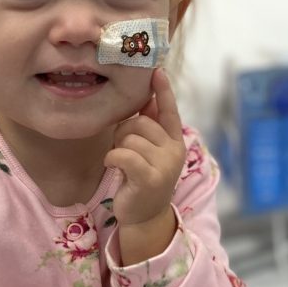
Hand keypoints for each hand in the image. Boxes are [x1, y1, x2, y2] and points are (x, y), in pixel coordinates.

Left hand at [104, 69, 186, 263]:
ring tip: (122, 163)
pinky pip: (124, 154)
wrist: (144, 216)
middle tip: (124, 150)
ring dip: (118, 148)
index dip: (163, 91)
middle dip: (124, 133)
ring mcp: (165, 165)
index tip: (157, 71)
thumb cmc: (141, 177)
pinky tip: (113, 166)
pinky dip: (113, 158)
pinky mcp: (150, 178)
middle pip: (140, 122)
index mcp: (174, 140)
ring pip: (130, 138)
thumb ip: (149, 126)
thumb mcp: (147, 150)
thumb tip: (146, 97)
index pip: (169, 110)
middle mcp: (174, 150)